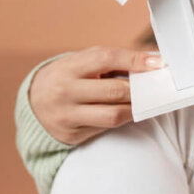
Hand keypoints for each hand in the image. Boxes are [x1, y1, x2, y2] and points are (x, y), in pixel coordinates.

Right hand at [28, 47, 163, 144]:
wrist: (34, 101)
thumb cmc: (70, 77)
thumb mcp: (85, 61)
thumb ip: (116, 60)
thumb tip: (154, 60)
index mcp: (69, 67)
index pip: (107, 59)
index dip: (136, 60)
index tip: (159, 62)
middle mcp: (64, 91)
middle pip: (115, 90)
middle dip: (139, 89)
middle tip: (154, 87)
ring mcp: (67, 115)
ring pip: (114, 115)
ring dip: (134, 108)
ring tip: (143, 101)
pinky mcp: (72, 135)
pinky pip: (106, 129)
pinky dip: (122, 119)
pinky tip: (127, 112)